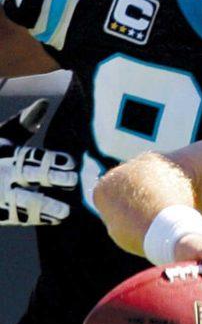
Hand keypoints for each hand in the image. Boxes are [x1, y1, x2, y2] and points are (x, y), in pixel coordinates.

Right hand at [0, 99, 76, 225]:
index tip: (71, 163)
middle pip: (26, 176)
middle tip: (73, 180)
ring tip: (65, 212)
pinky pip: (15, 217)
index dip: (50, 160)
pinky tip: (55, 220)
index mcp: (5, 156)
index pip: (29, 157)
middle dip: (49, 178)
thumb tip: (44, 104)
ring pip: (21, 202)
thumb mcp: (2, 139)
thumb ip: (22, 124)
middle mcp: (1, 175)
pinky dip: (35, 218)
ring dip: (44, 207)